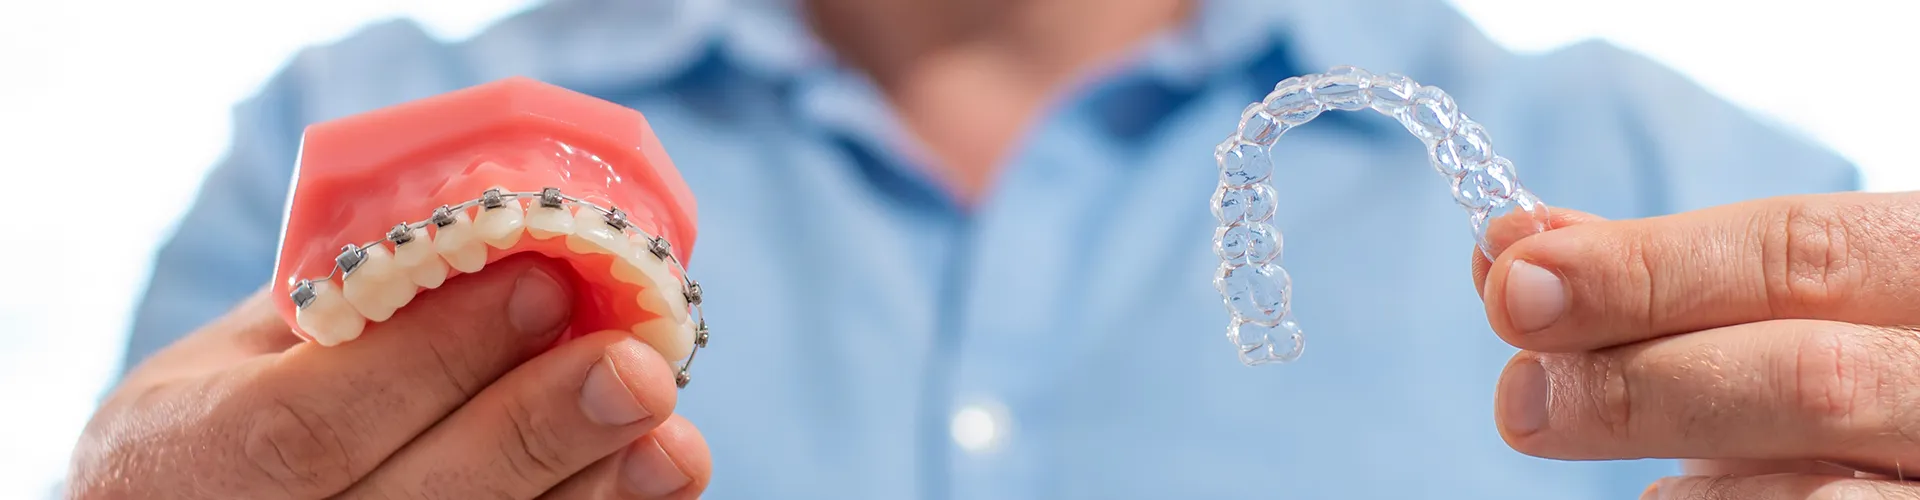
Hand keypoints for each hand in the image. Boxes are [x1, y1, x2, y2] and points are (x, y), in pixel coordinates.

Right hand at [68, 255, 710, 498]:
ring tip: (672, 443)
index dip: (434, 357)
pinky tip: (652, 485)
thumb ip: (356, 307)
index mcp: (184, 460)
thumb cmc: (225, 422)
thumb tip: (518, 237)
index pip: (309, 424)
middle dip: (533, 431)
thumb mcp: (244, 354)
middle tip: (636, 368)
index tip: (541, 282)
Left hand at [1476, 192, 1919, 498]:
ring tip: (1597, 453)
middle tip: (1520, 400)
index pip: (1799, 251)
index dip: (1647, 268)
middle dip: (1640, 384)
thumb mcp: (1774, 304)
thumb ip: (1661, 275)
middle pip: (1809, 377)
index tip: (1513, 283)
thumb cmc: (1841, 362)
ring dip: (1679, 481)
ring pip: (1812, 490)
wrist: (1903, 434)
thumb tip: (1511, 253)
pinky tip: (1673, 496)